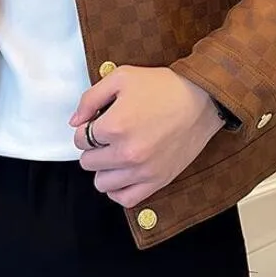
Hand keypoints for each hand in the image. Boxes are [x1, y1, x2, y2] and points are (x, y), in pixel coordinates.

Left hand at [70, 66, 223, 207]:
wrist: (201, 100)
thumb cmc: (161, 86)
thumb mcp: (121, 77)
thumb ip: (90, 98)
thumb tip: (74, 122)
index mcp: (114, 126)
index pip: (80, 139)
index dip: (86, 128)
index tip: (98, 121)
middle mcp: (126, 153)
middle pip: (88, 162)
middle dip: (93, 148)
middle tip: (108, 136)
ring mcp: (143, 170)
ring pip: (101, 183)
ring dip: (104, 168)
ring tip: (116, 153)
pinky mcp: (158, 181)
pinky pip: (125, 199)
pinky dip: (118, 189)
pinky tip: (123, 173)